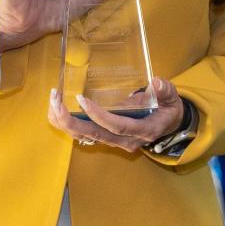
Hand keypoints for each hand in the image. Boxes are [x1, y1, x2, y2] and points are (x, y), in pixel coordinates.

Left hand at [48, 75, 184, 152]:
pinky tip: (55, 108)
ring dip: (65, 122)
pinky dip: (67, 123)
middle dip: (72, 121)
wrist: (168, 125)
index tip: (82, 100)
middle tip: (56, 101)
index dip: (99, 116)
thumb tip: (156, 83)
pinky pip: (83, 134)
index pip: (118, 127)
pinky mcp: (106, 138)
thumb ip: (165, 90)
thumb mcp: (172, 98)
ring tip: (52, 101)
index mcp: (143, 130)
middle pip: (95, 136)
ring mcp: (115, 142)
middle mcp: (126, 141)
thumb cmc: (168, 109)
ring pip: (85, 137)